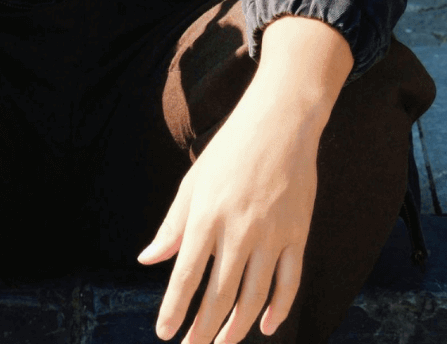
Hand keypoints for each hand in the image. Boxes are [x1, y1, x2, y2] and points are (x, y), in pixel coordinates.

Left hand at [138, 17, 351, 343]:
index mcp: (206, 215)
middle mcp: (238, 230)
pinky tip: (265, 326)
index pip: (186, 275)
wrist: (280, 123)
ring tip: (222, 343)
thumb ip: (172, 225)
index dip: (174, 309)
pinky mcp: (298, 234)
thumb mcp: (193, 182)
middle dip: (203, 330)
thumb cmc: (229, 151)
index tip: (164, 334)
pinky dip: (278, 309)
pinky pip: (289, 283)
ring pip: (254, 298)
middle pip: (219, 295)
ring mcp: (272, 235)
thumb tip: (148, 260)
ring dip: (236, 327)